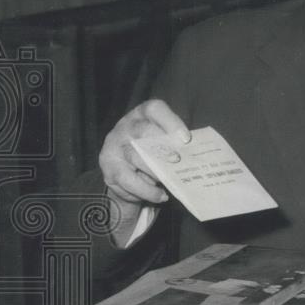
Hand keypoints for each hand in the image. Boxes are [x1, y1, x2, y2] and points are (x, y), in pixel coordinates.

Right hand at [98, 99, 189, 230]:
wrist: (125, 173)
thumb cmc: (151, 154)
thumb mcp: (162, 144)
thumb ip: (174, 146)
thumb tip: (194, 158)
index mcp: (142, 115)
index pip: (154, 109)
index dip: (170, 121)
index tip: (186, 138)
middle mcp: (126, 127)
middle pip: (143, 131)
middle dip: (163, 147)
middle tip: (178, 162)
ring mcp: (114, 146)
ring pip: (134, 156)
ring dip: (155, 172)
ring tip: (169, 183)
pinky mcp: (109, 167)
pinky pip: (127, 179)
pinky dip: (146, 190)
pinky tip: (160, 195)